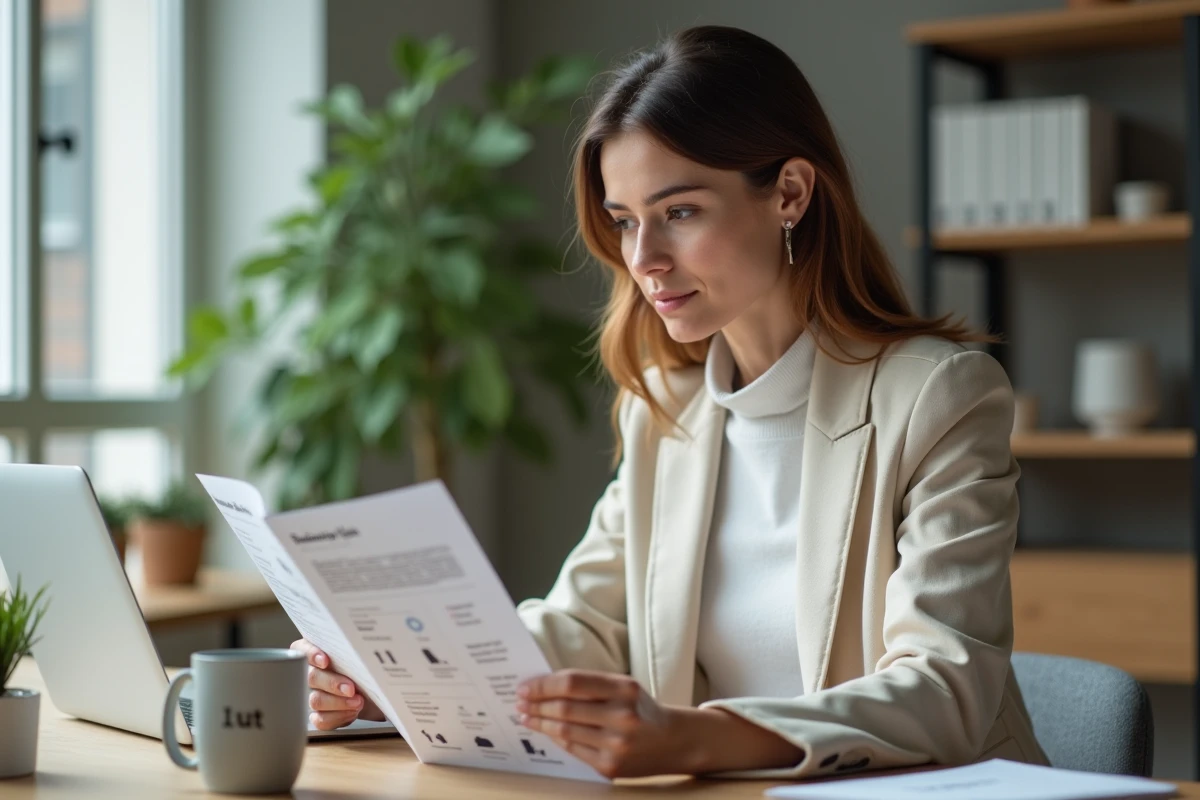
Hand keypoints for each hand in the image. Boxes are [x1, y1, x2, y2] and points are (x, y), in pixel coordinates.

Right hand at [290, 639, 385, 729]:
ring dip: (338, 702)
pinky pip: (321, 720)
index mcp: (319, 650)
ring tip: (358, 701)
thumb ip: (357, 649)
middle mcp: (314, 672)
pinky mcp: (322, 714)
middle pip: (312, 677)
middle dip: (332, 683)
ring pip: (316, 700)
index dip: (311, 654)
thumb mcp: (364, 654)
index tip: (325, 661)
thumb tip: (363, 648)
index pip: (303, 649)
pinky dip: (338, 717)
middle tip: (351, 688)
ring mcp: (316, 694)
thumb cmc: (370, 666)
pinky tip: (352, 712)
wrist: (380, 688)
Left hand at [515, 669, 698, 777]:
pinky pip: (573, 749)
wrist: (673, 741)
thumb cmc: (641, 709)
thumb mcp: (624, 687)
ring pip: (564, 731)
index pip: (572, 683)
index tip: (525, 686)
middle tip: (520, 701)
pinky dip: (555, 739)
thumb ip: (590, 685)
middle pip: (564, 708)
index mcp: (624, 689)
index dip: (543, 684)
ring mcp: (616, 744)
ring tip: (526, 716)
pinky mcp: (610, 766)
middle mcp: (622, 716)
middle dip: (536, 704)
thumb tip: (545, 686)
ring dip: (540, 722)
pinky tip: (545, 732)